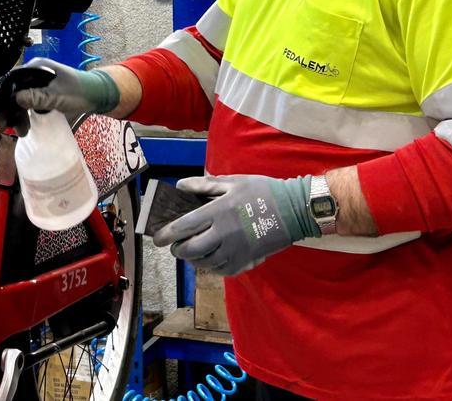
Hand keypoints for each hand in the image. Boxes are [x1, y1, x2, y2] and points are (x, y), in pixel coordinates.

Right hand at [0, 58, 118, 135]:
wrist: (96, 96)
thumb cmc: (80, 90)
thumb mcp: (59, 94)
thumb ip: (38, 96)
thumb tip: (16, 98)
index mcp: (36, 68)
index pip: (11, 79)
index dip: (0, 94)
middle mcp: (33, 76)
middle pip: (12, 92)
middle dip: (5, 109)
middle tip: (0, 124)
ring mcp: (36, 86)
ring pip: (18, 102)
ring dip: (15, 116)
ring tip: (17, 131)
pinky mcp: (41, 97)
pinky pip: (26, 106)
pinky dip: (23, 117)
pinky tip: (22, 128)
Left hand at [153, 175, 319, 275]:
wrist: (294, 210)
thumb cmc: (262, 192)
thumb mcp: (233, 182)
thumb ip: (204, 185)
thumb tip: (180, 186)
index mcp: (218, 212)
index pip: (184, 227)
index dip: (167, 234)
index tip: (157, 238)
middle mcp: (224, 234)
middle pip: (191, 250)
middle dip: (178, 250)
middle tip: (175, 246)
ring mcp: (236, 251)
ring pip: (204, 262)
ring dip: (193, 259)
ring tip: (191, 251)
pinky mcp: (246, 261)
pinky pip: (221, 270)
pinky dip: (211, 266)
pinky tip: (210, 258)